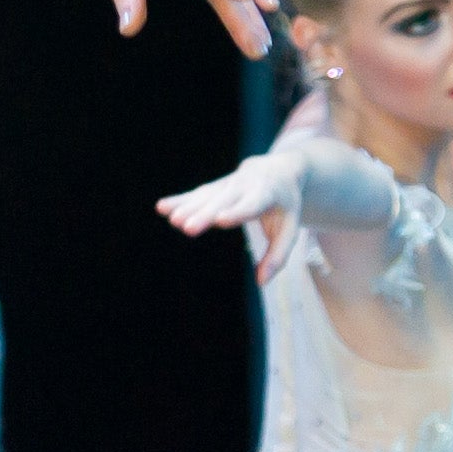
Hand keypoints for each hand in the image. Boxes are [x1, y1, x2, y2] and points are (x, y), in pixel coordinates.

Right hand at [158, 150, 307, 282]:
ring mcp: (229, 183)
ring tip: (172, 219)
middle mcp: (246, 185)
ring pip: (207, 196)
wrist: (278, 169)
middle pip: (223, 201)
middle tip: (187, 227)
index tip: (220, 219)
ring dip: (188, 206)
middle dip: (204, 213)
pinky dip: (180, 200)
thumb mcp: (290, 227)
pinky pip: (197, 193)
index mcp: (268, 193)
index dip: (236, 211)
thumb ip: (278, 255)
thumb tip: (262, 282)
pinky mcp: (216, 186)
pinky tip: (161, 207)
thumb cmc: (285, 205)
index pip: (252, 204)